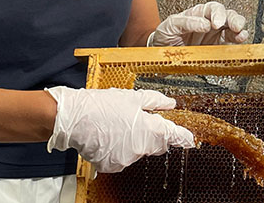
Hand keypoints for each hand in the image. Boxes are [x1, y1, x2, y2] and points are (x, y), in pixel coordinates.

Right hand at [46, 87, 194, 172]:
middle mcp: (140, 148)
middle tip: (138, 121)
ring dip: (132, 141)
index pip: (173, 136)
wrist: (75, 119)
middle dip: (152, 135)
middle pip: (155, 145)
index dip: (182, 137)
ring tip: (116, 126)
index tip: (189, 139)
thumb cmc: (101, 105)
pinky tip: (108, 137)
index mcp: (149, 130)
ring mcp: (126, 159)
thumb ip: (155, 101)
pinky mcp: (111, 165)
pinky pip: (121, 158)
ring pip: (137, 151)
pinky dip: (118, 150)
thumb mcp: (132, 97)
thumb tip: (170, 104)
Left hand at [147, 2, 248, 45]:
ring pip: (233, 27)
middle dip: (234, 19)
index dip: (217, 14)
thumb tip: (204, 23)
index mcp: (198, 14)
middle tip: (235, 27)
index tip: (216, 23)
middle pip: (227, 15)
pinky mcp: (217, 48)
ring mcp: (215, 35)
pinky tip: (240, 41)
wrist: (161, 55)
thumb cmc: (165, 37)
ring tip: (240, 34)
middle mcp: (209, 22)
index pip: (212, 9)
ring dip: (239, 29)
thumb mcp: (169, 26)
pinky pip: (231, 43)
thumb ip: (185, 22)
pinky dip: (238, 41)